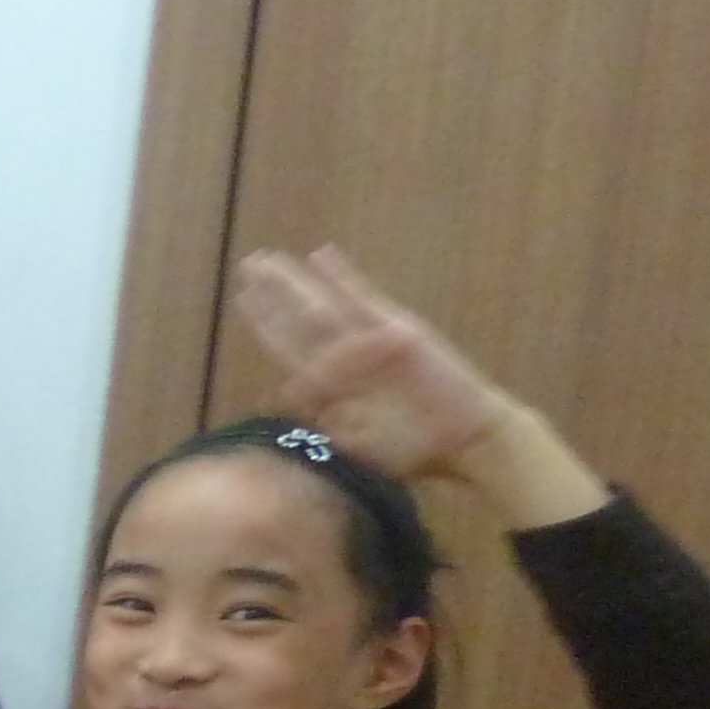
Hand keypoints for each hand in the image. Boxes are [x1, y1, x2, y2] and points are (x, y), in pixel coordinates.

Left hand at [233, 246, 611, 527]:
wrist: (466, 440)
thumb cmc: (413, 451)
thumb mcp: (355, 445)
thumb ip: (319, 430)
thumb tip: (277, 418)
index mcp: (334, 384)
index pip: (291, 347)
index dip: (267, 323)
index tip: (243, 298)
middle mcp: (348, 356)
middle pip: (301, 320)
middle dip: (273, 294)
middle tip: (247, 265)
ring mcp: (371, 340)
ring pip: (323, 305)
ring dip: (294, 283)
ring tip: (266, 259)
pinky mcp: (398, 331)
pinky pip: (364, 300)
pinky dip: (343, 278)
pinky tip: (322, 256)